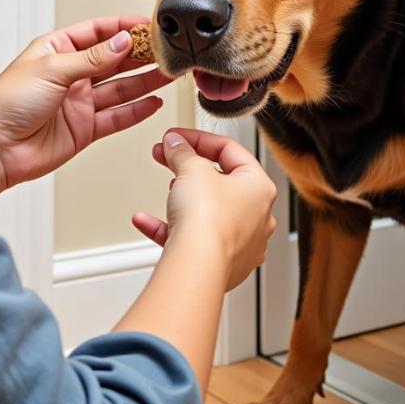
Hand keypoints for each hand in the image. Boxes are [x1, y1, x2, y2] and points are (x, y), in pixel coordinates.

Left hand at [0, 17, 170, 204]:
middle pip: (113, 59)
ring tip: (168, 73)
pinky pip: (117, 116)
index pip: (98, 31)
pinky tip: (153, 101)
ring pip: (120, 87)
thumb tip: (122, 41)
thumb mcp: (52, 69)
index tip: (148, 26)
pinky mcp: (84, 128)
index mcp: (57, 50)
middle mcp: (70, 74)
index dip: (123, 27)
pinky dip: (136, 110)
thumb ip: (92, 58)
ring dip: (144, 80)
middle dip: (140, 54)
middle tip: (166, 50)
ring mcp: (79, 102)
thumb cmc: (6, 103)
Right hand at [133, 129, 277, 290]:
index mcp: (259, 187)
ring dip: (183, 198)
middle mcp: (256, 216)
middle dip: (189, 167)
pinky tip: (145, 220)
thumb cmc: (208, 220)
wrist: (197, 266)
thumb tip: (176, 143)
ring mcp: (241, 243)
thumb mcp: (190, 169)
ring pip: (208, 212)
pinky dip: (170, 227)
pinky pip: (192, 238)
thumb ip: (182, 151)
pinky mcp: (220, 264)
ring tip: (168, 188)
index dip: (198, 138)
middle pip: (220, 181)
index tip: (177, 137)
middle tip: (168, 156)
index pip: (230, 150)